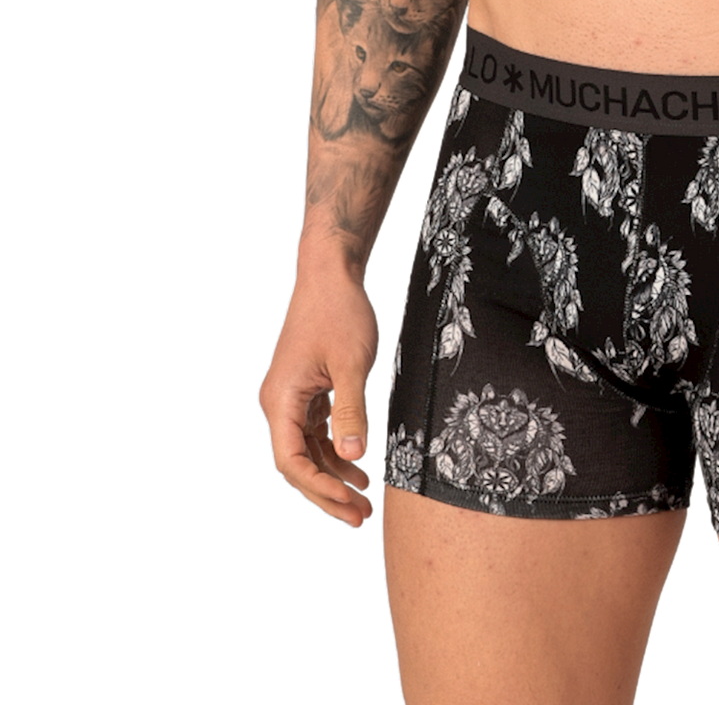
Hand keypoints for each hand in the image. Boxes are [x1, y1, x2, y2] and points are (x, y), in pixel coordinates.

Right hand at [257, 270, 381, 530]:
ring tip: (364, 502)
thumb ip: (350, 410)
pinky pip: (315, 432)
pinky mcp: (306, 390)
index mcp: (281, 400)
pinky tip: (358, 469)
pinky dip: (335, 451)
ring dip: (333, 476)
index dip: (318, 488)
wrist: (330, 274)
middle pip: (297, 463)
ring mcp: (291, 398)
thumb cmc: (339, 312)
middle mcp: (279, 404)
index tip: (348, 504)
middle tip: (360, 518)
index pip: (291, 461)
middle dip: (327, 493)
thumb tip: (352, 457)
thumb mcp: (352, 363)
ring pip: (307, 451)